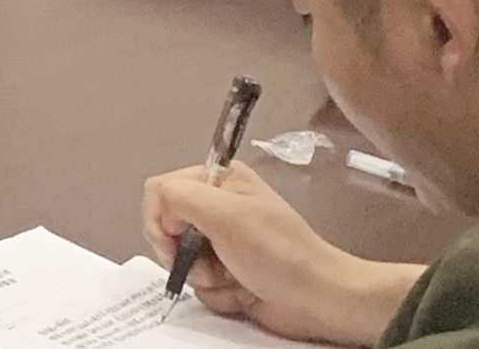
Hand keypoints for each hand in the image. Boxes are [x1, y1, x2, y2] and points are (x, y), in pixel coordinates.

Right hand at [143, 161, 419, 344]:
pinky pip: (200, 285)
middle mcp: (218, 207)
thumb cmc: (276, 253)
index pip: (161, 191)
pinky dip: (217, 293)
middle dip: (184, 255)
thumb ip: (179, 197)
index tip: (178, 240)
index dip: (162, 219)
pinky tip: (242, 291)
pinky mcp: (228, 273)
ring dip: (203, 278)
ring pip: (181, 262)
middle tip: (211, 265)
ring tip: (233, 279)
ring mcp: (223, 243)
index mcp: (219, 180)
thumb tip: (160, 213)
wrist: (318, 299)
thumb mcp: (226, 214)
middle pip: (166, 229)